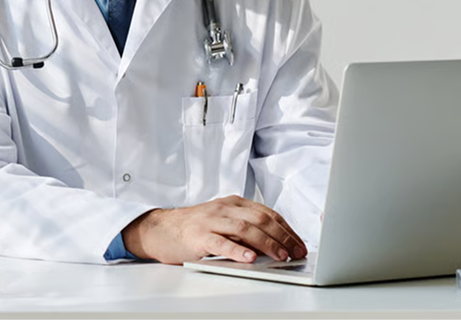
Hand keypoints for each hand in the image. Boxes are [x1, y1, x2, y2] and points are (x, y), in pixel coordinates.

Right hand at [121, 196, 307, 264]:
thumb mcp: (223, 222)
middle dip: (283, 237)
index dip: (287, 229)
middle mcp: (224, 208)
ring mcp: (211, 221)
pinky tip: (249, 258)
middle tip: (296, 252)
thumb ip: (246, 229)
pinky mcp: (198, 236)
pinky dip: (237, 250)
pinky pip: (221, 243)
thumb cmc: (195, 228)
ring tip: (280, 256)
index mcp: (234, 203)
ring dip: (267, 243)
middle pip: (261, 219)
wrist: (161, 229)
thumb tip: (275, 246)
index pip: (268, 214)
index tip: (300, 244)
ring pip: (245, 229)